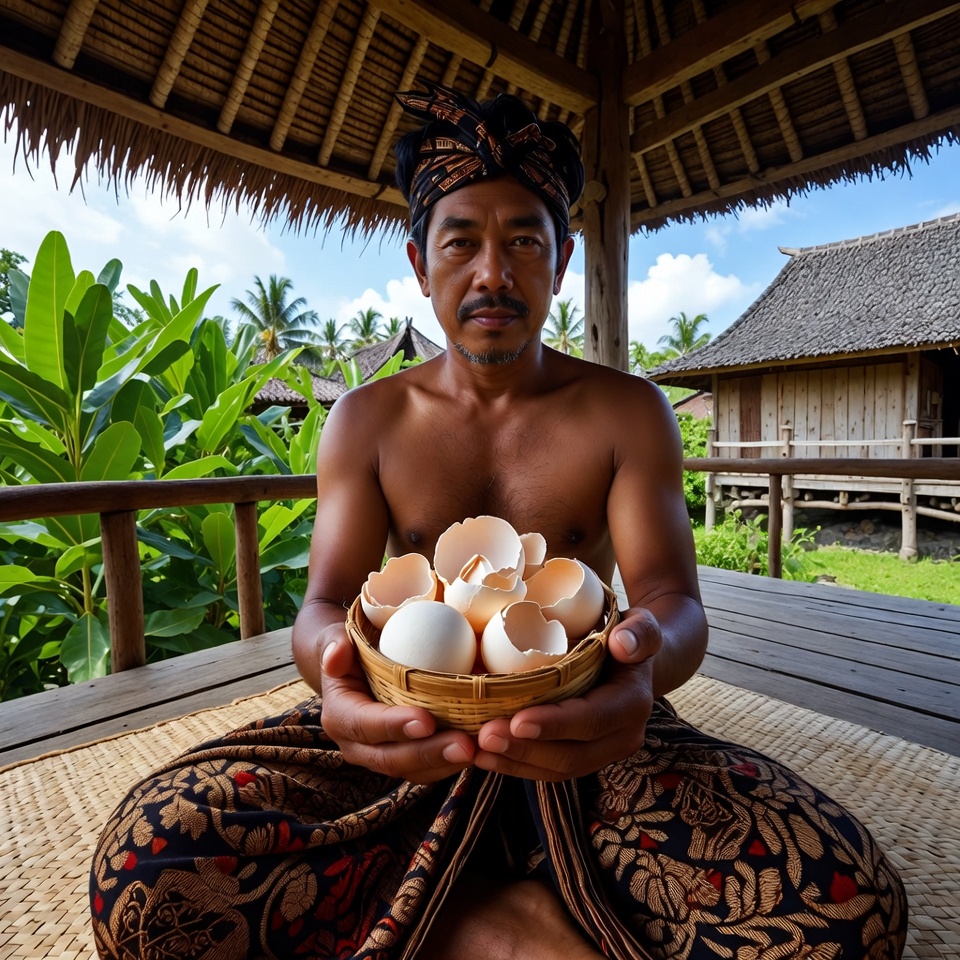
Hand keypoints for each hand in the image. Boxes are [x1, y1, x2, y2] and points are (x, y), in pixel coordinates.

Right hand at [318, 628, 477, 783]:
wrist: (353, 671)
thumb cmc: (350, 650)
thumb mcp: (335, 639)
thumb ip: (333, 644)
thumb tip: (335, 656)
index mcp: (340, 717)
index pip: (365, 725)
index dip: (394, 726)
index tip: (426, 720)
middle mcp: (358, 746)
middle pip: (392, 758)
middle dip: (430, 753)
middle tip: (465, 744)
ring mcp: (381, 756)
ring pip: (414, 770)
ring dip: (447, 764)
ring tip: (478, 750)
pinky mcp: (405, 759)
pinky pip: (428, 770)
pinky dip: (453, 763)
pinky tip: (480, 750)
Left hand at [472, 608, 661, 780]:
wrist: (636, 663)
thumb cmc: (629, 638)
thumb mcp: (641, 625)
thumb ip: (639, 632)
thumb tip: (622, 644)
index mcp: (632, 704)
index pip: (592, 719)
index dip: (555, 724)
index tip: (517, 721)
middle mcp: (622, 737)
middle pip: (571, 755)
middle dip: (524, 749)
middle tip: (484, 736)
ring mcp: (602, 753)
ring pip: (557, 769)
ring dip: (514, 762)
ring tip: (477, 749)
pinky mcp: (582, 757)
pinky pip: (549, 769)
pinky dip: (515, 764)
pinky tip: (484, 755)